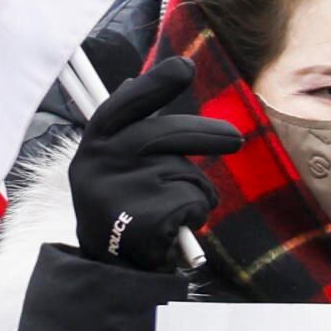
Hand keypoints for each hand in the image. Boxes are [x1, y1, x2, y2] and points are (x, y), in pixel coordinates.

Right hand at [66, 58, 240, 274]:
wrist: (112, 265)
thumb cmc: (120, 205)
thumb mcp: (110, 165)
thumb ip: (124, 129)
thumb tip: (132, 80)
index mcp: (94, 145)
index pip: (123, 107)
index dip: (155, 86)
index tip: (185, 65)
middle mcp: (102, 165)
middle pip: (166, 135)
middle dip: (208, 133)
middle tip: (235, 138)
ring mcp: (123, 192)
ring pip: (186, 172)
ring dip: (197, 188)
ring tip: (177, 206)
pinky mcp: (148, 219)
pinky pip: (195, 201)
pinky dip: (197, 212)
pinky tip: (176, 227)